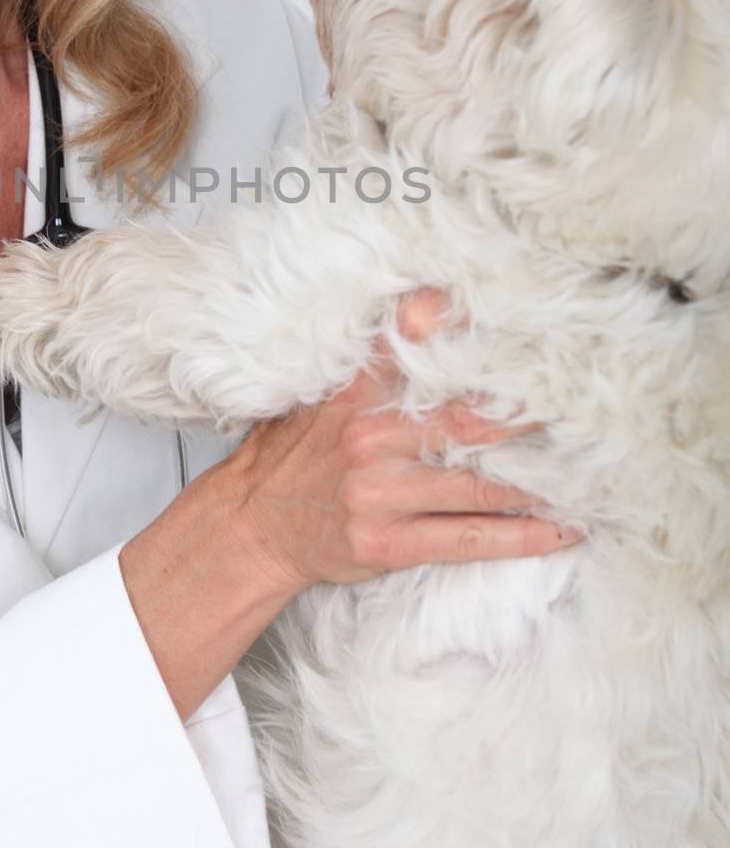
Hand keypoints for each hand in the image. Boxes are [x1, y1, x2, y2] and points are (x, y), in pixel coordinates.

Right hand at [226, 286, 582, 594]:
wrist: (251, 524)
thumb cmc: (297, 453)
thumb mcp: (325, 390)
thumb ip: (377, 356)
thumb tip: (435, 305)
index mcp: (357, 389)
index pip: (416, 345)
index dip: (471, 334)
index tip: (532, 328)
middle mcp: (370, 436)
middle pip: (470, 419)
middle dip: (532, 415)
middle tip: (590, 406)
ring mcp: (380, 492)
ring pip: (480, 484)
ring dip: (543, 480)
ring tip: (594, 472)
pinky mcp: (388, 542)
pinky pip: (469, 537)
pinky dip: (523, 535)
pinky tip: (563, 531)